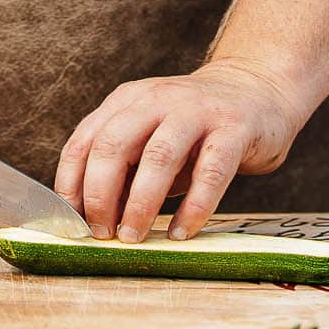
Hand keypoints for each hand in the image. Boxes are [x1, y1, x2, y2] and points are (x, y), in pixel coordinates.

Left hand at [54, 59, 306, 241]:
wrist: (257, 91)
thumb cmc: (195, 129)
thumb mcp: (151, 139)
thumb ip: (125, 169)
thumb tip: (94, 217)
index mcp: (128, 101)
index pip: (85, 140)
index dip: (71, 183)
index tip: (71, 221)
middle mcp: (157, 99)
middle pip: (114, 144)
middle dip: (100, 194)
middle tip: (101, 232)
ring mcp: (197, 111)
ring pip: (159, 156)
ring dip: (141, 203)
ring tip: (133, 237)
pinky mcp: (234, 129)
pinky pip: (211, 171)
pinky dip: (194, 207)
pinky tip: (181, 232)